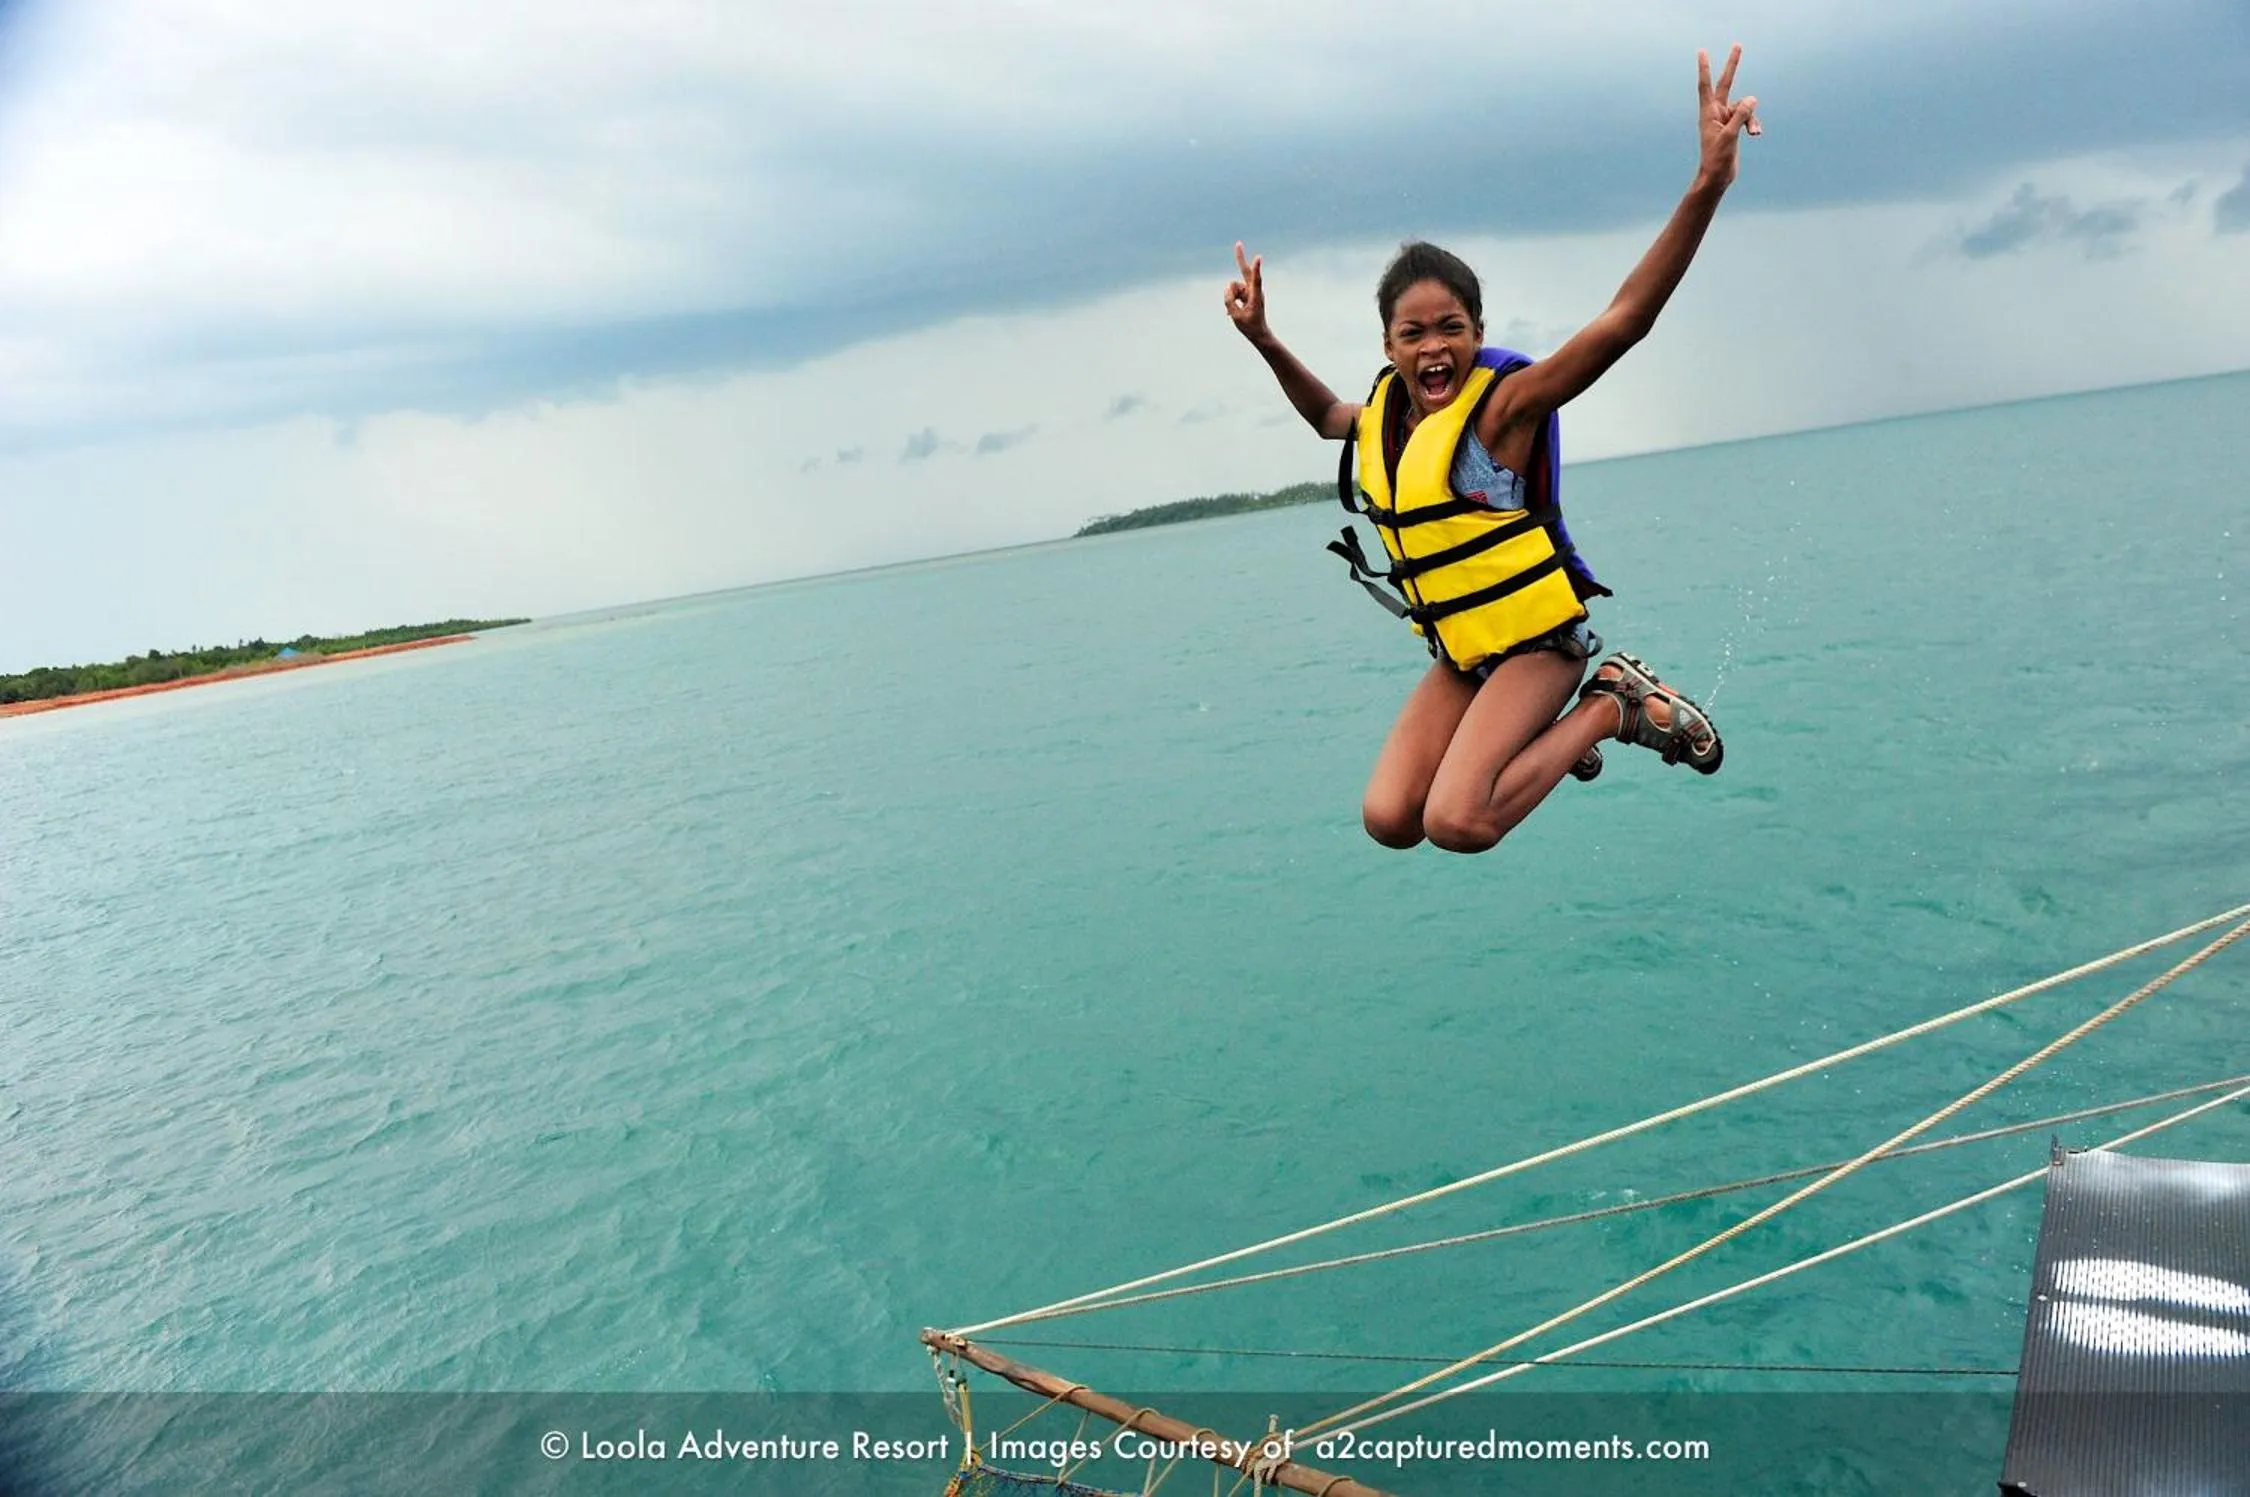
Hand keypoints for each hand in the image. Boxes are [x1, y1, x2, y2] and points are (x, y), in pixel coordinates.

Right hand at [1223, 241, 1267, 342]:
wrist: (1258, 333)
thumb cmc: (1250, 326)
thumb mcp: (1236, 316)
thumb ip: (1229, 301)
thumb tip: (1226, 287)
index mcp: (1255, 296)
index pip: (1256, 280)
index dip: (1256, 269)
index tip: (1258, 257)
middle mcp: (1253, 291)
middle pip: (1246, 271)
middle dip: (1240, 258)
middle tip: (1238, 243)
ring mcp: (1249, 291)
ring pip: (1234, 286)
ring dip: (1230, 297)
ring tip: (1233, 311)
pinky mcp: (1246, 293)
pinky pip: (1233, 292)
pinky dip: (1231, 300)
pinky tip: (1231, 312)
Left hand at [1697, 45, 1759, 189]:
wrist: (1717, 177)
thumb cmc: (1717, 159)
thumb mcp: (1730, 136)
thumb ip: (1741, 116)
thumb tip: (1752, 98)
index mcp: (1708, 112)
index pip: (1706, 85)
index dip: (1705, 67)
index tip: (1702, 51)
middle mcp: (1716, 112)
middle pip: (1726, 84)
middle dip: (1733, 66)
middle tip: (1738, 45)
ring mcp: (1725, 119)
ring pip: (1745, 107)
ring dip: (1752, 118)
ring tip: (1755, 133)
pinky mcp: (1734, 127)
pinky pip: (1748, 118)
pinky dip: (1754, 124)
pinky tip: (1756, 135)